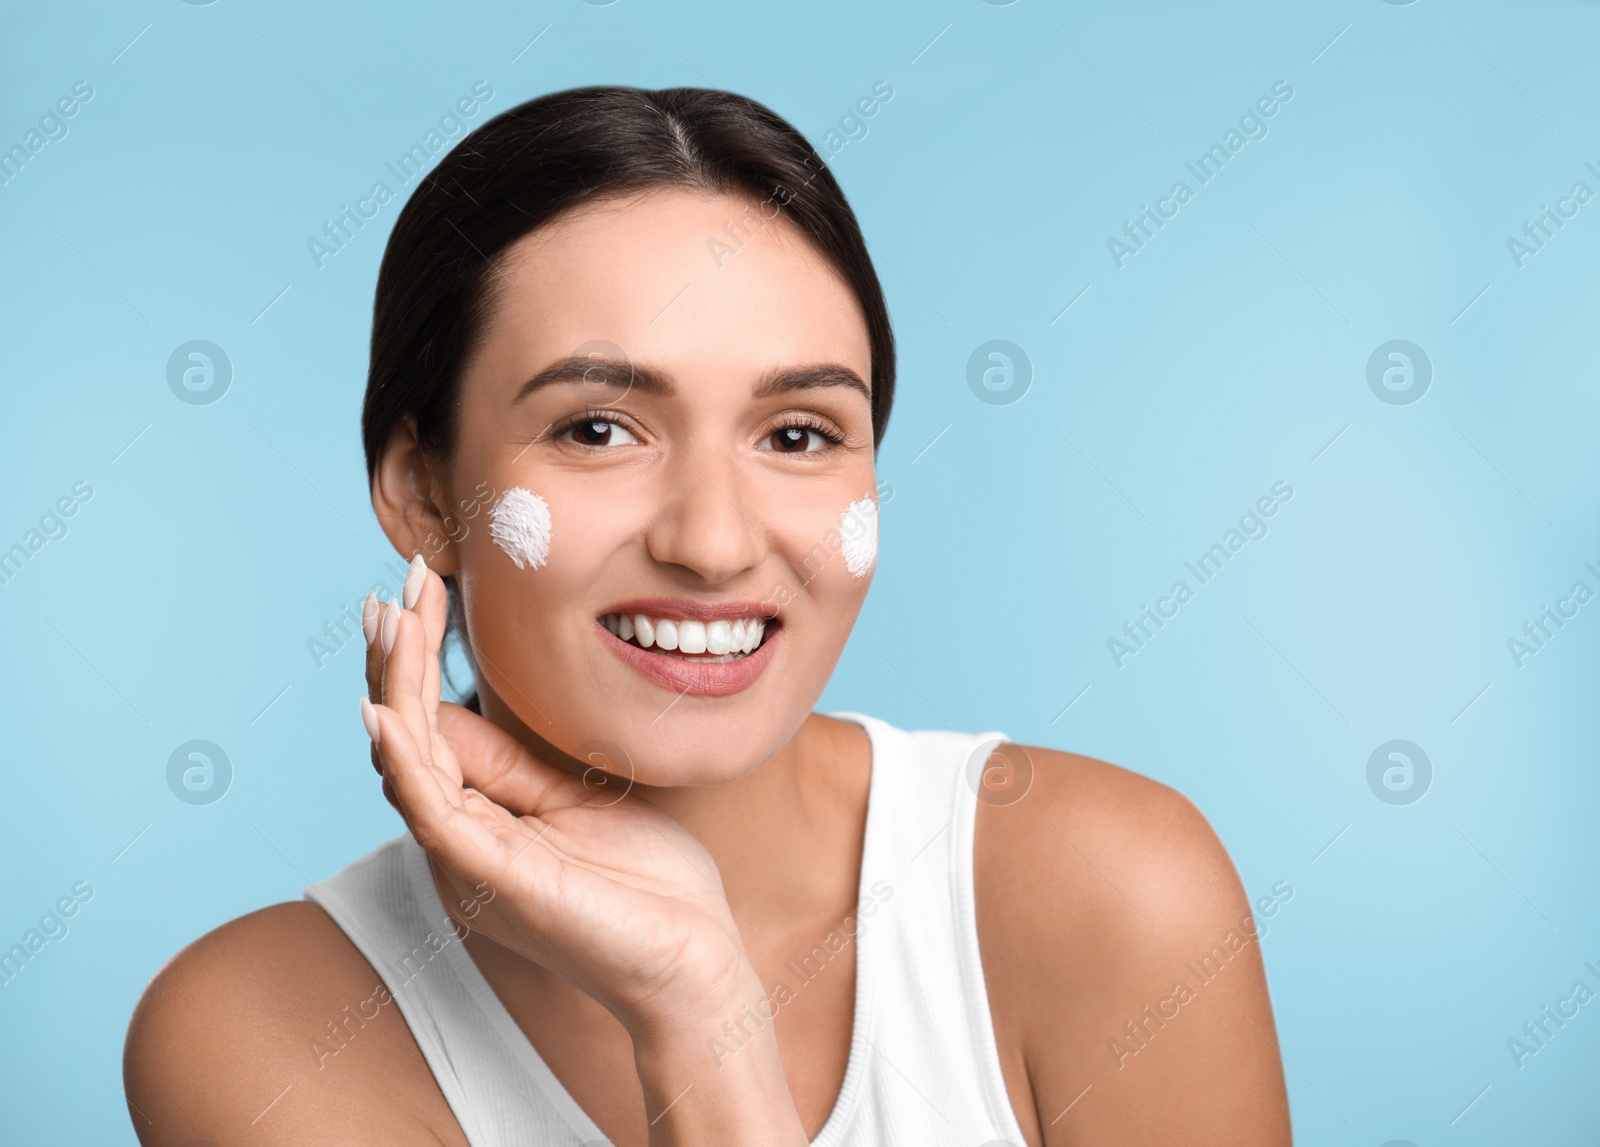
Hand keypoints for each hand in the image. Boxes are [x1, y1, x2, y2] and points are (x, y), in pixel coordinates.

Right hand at [358, 558, 752, 1036]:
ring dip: (394, 685)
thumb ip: (514, 766)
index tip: (420, 589)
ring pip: (407, 761)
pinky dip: (402, 758)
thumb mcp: (577, 801)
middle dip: (399, 654)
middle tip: (401, 578)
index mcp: (478, 824)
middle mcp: (458, 842)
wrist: (692, 964)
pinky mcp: (491, 878)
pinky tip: (386, 710)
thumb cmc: (646, 889)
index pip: (427, 727)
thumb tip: (455, 711)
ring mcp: (468, 862)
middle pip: (404, 735)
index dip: (419, 658)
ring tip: (390, 616)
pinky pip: (432, 810)